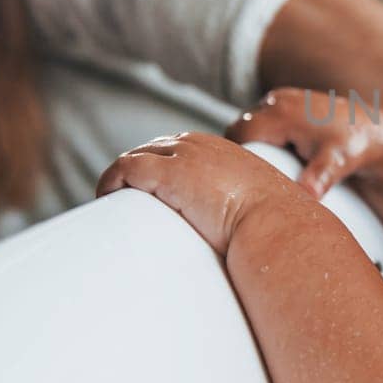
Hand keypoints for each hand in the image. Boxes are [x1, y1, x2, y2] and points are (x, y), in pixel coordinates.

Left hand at [97, 132, 301, 257]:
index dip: (157, 167)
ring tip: (112, 204)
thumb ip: (243, 209)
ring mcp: (183, 156)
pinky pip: (125, 168)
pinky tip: (105, 198)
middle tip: (125, 201)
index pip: (176, 148)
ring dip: (119, 179)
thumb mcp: (257, 206)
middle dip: (136, 171)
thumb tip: (242, 238)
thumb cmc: (273, 227)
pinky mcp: (168, 173)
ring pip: (135, 157)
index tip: (148, 193)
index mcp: (220, 150)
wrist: (278, 226)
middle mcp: (199, 145)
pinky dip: (110, 181)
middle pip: (153, 148)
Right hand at [228, 88, 382, 198]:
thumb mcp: (336, 163)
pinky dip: (264, 134)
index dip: (233, 155)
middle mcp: (278, 100)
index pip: (237, 133)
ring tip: (265, 166)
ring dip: (253, 141)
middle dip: (241, 149)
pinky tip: (278, 154)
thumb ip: (319, 177)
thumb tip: (310, 193)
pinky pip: (263, 118)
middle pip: (240, 126)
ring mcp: (283, 97)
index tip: (238, 177)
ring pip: (251, 121)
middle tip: (251, 176)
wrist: (374, 131)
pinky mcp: (290, 100)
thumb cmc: (355, 147)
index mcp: (281, 114)